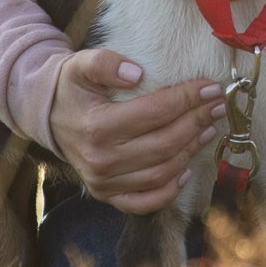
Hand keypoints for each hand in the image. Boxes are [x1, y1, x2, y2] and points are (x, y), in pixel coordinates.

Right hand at [47, 47, 225, 213]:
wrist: (48, 117)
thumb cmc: (71, 89)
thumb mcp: (81, 65)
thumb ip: (105, 64)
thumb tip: (136, 73)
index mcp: (97, 126)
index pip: (155, 112)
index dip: (188, 99)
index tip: (211, 87)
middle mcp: (101, 160)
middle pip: (164, 143)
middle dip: (197, 122)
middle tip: (217, 106)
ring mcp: (103, 183)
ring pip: (162, 172)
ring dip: (191, 151)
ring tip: (209, 128)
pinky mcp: (106, 195)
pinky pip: (145, 202)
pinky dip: (170, 190)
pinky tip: (186, 170)